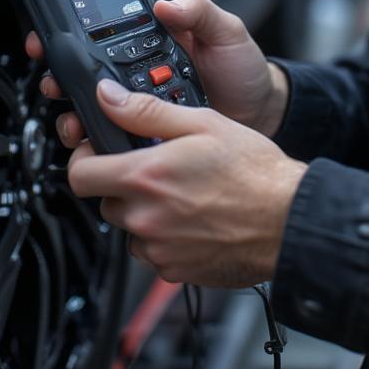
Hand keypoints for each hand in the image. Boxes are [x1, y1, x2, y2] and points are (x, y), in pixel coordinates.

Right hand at [26, 0, 289, 146]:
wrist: (263, 113)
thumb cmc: (243, 67)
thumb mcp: (225, 29)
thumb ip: (198, 10)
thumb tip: (166, 4)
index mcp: (148, 41)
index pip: (98, 35)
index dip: (66, 37)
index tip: (46, 40)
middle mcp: (136, 74)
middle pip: (84, 77)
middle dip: (60, 81)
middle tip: (55, 86)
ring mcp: (140, 108)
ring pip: (92, 112)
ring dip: (75, 116)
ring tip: (76, 123)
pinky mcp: (146, 137)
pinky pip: (114, 141)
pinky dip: (101, 146)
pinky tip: (100, 147)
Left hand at [67, 78, 306, 286]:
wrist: (288, 220)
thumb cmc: (254, 172)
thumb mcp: (201, 123)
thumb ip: (145, 111)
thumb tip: (108, 97)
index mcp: (146, 176)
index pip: (80, 174)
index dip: (85, 159)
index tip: (98, 152)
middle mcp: (145, 217)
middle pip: (104, 201)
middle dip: (122, 183)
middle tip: (154, 169)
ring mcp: (158, 249)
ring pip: (128, 228)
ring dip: (143, 212)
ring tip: (181, 195)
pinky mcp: (173, 271)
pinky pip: (152, 252)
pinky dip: (163, 237)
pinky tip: (192, 219)